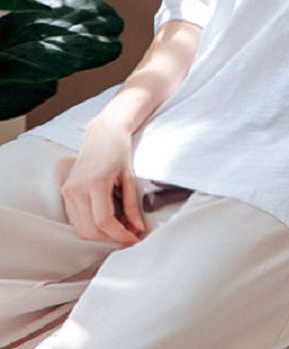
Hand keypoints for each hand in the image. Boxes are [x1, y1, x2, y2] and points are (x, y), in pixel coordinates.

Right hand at [60, 116, 146, 245]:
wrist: (102, 134)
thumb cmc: (118, 151)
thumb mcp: (129, 177)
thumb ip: (132, 205)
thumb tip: (137, 228)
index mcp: (95, 183)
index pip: (104, 221)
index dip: (119, 235)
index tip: (133, 239)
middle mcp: (77, 189)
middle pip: (90, 230)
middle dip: (110, 239)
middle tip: (128, 237)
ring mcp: (68, 192)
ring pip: (80, 229)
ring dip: (100, 236)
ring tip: (119, 230)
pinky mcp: (66, 193)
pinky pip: (76, 220)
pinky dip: (90, 226)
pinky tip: (106, 222)